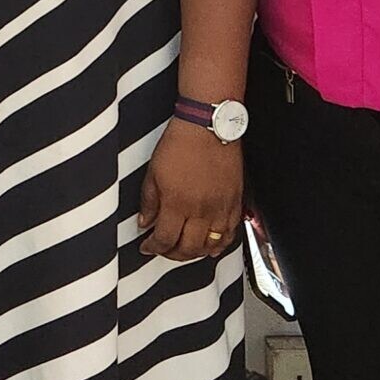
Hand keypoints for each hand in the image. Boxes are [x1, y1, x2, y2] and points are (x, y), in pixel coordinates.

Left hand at [140, 121, 241, 260]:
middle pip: (188, 249)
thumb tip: (145, 222)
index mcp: (177, 204)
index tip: (147, 245)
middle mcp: (201, 211)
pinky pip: (230, 233)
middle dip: (172, 254)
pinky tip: (211, 245)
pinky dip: (220, 244)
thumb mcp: (153, 171)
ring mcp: (221, 208)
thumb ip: (148, 201)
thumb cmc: (181, 143)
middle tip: (164, 249)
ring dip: (196, 252)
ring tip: (185, 248)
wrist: (208, 125)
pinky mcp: (235, 202)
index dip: (153, 247)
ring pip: (211, 246)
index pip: (164, 239)